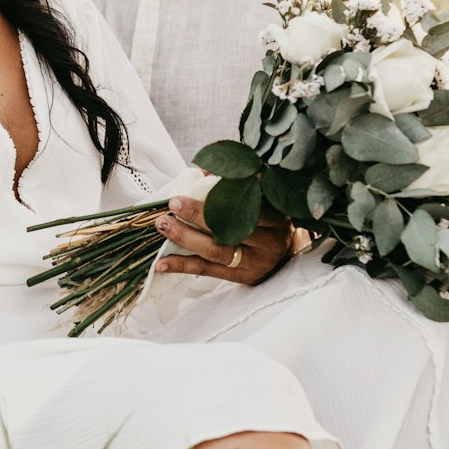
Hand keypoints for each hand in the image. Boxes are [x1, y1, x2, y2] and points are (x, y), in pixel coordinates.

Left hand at [154, 196, 294, 284]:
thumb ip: (238, 187)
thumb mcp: (264, 202)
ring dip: (185, 239)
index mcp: (276, 219)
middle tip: (173, 204)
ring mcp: (254, 263)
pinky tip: (161, 263)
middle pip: (230, 229)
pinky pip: (207, 271)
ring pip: (216, 251)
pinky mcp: (240, 278)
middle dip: (197, 216)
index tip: (201, 186)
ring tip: (163, 226)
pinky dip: (182, 266)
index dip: (222, 197)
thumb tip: (203, 170)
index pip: (250, 207)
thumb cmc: (270, 223)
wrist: (287, 256)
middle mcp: (268, 242)